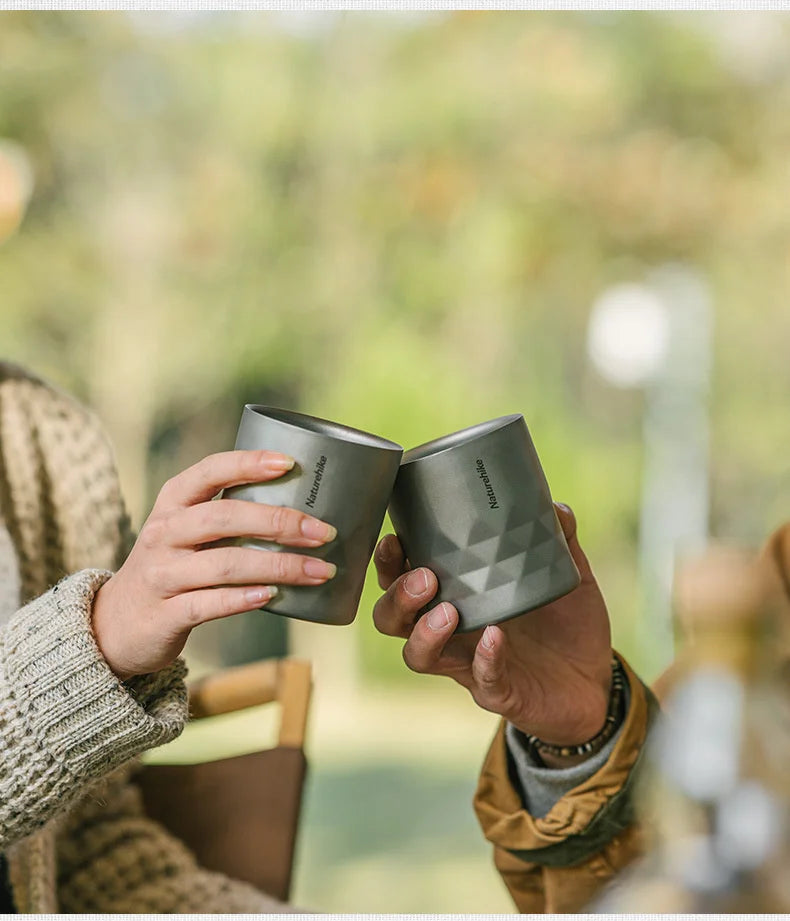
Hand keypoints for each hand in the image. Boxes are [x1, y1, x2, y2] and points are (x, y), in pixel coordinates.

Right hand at [92, 449, 336, 680]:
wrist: (114, 625)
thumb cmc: (172, 569)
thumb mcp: (186, 532)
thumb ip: (228, 516)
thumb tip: (303, 509)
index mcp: (173, 503)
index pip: (209, 471)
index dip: (248, 463)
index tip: (289, 462)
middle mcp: (164, 533)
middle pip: (224, 517)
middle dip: (280, 522)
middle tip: (324, 532)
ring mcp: (162, 574)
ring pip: (225, 564)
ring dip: (279, 566)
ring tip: (319, 570)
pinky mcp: (164, 614)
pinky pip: (209, 603)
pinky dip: (244, 598)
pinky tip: (274, 596)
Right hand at [372, 503, 612, 763]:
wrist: (595, 683)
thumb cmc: (566, 625)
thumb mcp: (564, 575)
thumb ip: (559, 540)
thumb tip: (556, 506)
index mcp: (456, 595)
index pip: (401, 579)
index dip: (388, 563)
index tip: (394, 538)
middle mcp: (452, 631)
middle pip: (392, 619)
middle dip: (397, 597)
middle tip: (425, 577)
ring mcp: (470, 664)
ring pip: (418, 656)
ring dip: (424, 633)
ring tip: (448, 612)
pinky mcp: (498, 692)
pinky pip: (481, 680)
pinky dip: (485, 659)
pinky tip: (496, 638)